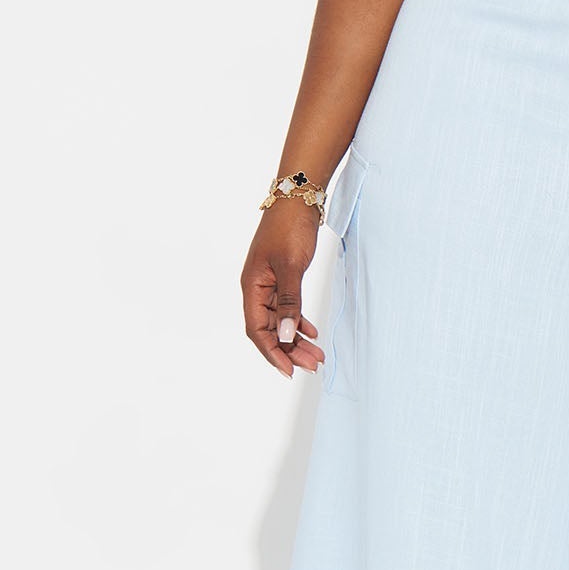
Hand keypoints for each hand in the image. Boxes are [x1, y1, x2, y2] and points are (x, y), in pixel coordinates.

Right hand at [242, 204, 327, 378]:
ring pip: (281, 320)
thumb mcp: (291, 266)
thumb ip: (289, 301)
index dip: (272, 352)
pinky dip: (300, 321)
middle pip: (270, 329)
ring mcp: (269, 283)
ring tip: (316, 355)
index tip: (289, 370)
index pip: (257, 330)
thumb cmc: (289, 227)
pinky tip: (312, 332)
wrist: (298, 198)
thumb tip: (287, 334)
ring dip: (297, 338)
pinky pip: (288, 308)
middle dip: (290, 350)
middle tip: (312, 365)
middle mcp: (257, 288)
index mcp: (252, 287)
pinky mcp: (283, 277)